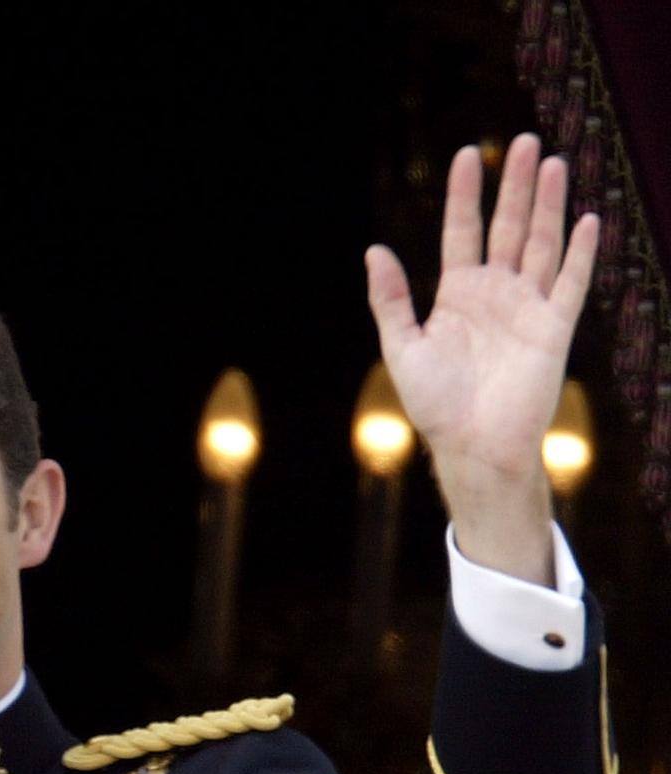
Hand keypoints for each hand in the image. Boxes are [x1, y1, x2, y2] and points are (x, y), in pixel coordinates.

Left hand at [364, 134, 596, 580]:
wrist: (472, 445)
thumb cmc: (433, 404)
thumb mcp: (402, 347)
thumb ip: (390, 301)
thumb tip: (373, 252)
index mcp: (457, 295)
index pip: (462, 231)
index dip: (465, 193)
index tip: (467, 153)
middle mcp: (496, 293)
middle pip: (508, 226)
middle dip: (514, 185)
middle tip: (522, 141)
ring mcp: (528, 307)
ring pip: (542, 243)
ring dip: (547, 205)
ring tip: (551, 163)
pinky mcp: (555, 327)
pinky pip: (572, 283)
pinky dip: (581, 253)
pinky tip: (587, 220)